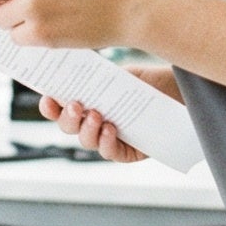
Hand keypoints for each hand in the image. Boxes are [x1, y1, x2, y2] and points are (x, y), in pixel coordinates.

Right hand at [37, 65, 178, 162]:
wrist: (179, 93)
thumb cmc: (148, 83)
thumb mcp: (121, 74)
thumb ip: (98, 78)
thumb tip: (73, 72)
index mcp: (87, 102)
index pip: (59, 108)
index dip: (50, 106)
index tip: (47, 98)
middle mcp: (94, 122)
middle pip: (68, 127)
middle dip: (67, 117)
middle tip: (75, 105)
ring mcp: (109, 138)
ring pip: (86, 141)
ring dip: (87, 129)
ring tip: (97, 115)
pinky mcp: (127, 152)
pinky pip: (109, 152)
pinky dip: (106, 142)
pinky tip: (111, 129)